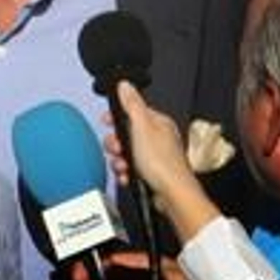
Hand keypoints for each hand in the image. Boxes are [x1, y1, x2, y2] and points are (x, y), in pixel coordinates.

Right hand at [104, 82, 222, 241]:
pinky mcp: (150, 173)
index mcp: (158, 123)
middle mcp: (157, 139)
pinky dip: (125, 172)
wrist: (171, 194)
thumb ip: (132, 104)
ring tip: (124, 165)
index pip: (132, 112)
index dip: (117, 117)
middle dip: (116, 143)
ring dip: (119, 160)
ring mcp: (154, 157)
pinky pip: (130, 168)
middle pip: (125, 134)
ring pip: (126, 153)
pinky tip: (127, 175)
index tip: (107, 121)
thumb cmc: (163, 163)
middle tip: (118, 148)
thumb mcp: (142, 127)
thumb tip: (125, 85)